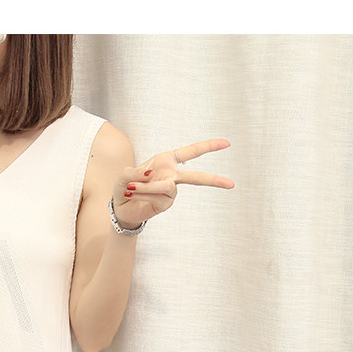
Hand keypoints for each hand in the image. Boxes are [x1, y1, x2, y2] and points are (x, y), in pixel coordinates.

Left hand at [112, 139, 234, 228]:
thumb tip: (152, 175)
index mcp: (166, 161)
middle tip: (232, 184)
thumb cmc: (124, 186)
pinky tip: (134, 193)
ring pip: (167, 185)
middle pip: (196, 176)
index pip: (190, 152)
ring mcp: (170, 191)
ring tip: (131, 187)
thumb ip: (135, 171)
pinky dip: (144, 193)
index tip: (227, 143)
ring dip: (147, 187)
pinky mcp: (165, 204)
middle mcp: (172, 175)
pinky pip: (158, 195)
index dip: (208, 146)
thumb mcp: (125, 174)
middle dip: (213, 179)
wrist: (120, 207)